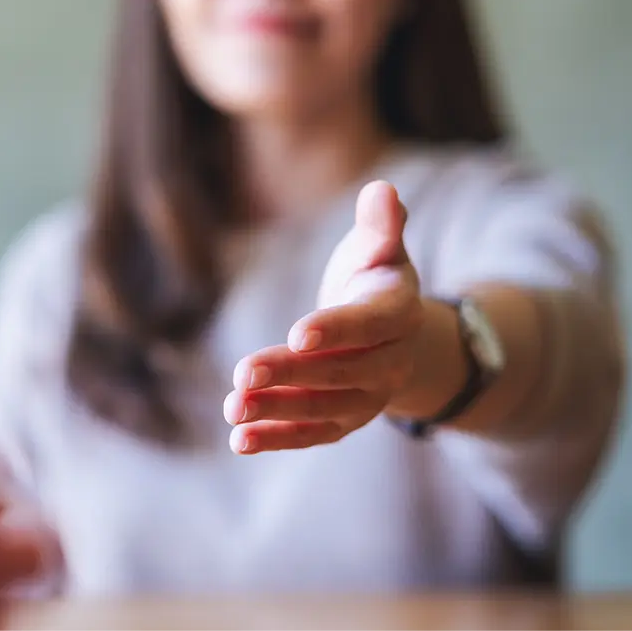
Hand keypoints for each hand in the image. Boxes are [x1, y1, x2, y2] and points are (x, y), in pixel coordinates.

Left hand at [224, 181, 423, 453]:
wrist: (391, 334)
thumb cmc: (373, 279)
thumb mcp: (378, 249)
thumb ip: (380, 225)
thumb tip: (383, 189)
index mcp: (399, 314)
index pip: (368, 325)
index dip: (335, 330)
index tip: (296, 334)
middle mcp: (390, 363)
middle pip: (339, 372)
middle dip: (289, 374)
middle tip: (242, 372)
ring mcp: (368, 398)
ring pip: (322, 409)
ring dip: (276, 411)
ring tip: (233, 408)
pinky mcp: (343, 421)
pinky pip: (311, 434)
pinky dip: (277, 439)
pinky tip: (240, 441)